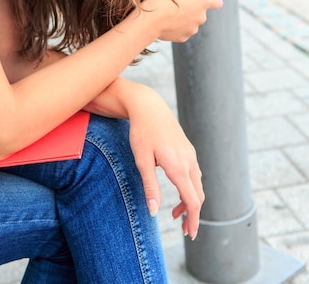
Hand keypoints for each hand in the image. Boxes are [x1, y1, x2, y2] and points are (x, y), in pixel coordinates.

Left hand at [127, 85, 203, 239]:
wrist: (149, 106)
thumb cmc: (142, 133)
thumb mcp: (142, 161)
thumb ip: (150, 187)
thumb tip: (154, 213)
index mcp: (178, 167)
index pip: (192, 200)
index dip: (193, 220)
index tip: (190, 234)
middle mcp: (189, 161)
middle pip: (198, 195)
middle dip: (193, 214)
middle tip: (184, 230)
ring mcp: (190, 154)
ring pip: (197, 184)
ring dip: (191, 201)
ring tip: (176, 213)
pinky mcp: (187, 149)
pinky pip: (194, 173)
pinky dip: (189, 187)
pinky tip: (178, 190)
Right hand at [142, 0, 223, 41]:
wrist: (149, 20)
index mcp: (202, 1)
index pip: (217, 2)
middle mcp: (201, 16)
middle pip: (201, 11)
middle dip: (192, 7)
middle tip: (178, 2)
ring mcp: (193, 29)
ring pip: (191, 21)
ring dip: (185, 17)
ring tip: (169, 12)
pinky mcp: (183, 37)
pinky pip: (183, 30)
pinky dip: (177, 26)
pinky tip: (166, 21)